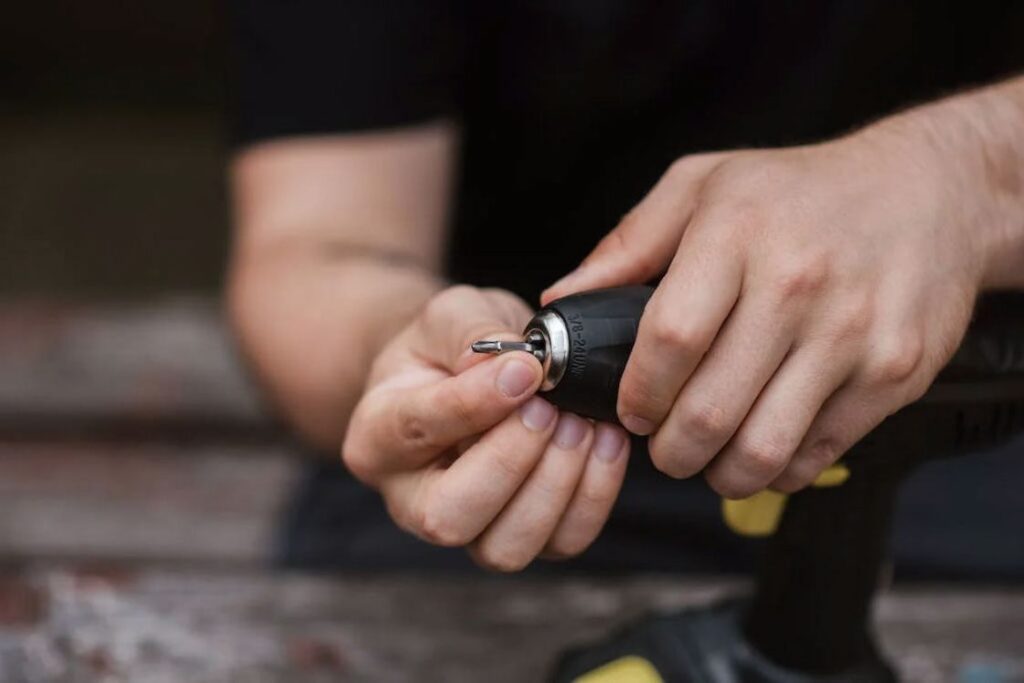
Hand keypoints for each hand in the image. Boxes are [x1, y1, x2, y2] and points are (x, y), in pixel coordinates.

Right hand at [342, 285, 629, 570]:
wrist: (462, 373)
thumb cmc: (448, 345)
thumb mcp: (450, 316)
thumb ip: (472, 333)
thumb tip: (516, 365)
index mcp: (376, 437)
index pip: (415, 431)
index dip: (473, 403)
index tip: (526, 369)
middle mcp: (409, 500)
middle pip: (449, 517)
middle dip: (511, 463)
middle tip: (550, 408)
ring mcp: (466, 529)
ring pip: (505, 547)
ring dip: (555, 485)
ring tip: (580, 422)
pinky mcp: (520, 536)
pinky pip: (560, 541)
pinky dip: (594, 494)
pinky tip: (605, 439)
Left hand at [544, 129, 998, 497]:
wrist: (929, 193)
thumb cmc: (800, 191)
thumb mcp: (704, 185)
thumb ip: (627, 245)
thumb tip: (563, 301)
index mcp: (737, 234)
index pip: (669, 339)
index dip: (638, 393)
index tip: (632, 411)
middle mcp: (797, 285)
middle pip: (710, 409)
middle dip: (671, 451)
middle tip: (665, 447)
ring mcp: (852, 334)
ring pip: (763, 447)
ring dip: (721, 472)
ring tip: (709, 458)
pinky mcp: (894, 373)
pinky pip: (818, 453)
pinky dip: (778, 469)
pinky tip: (763, 448)